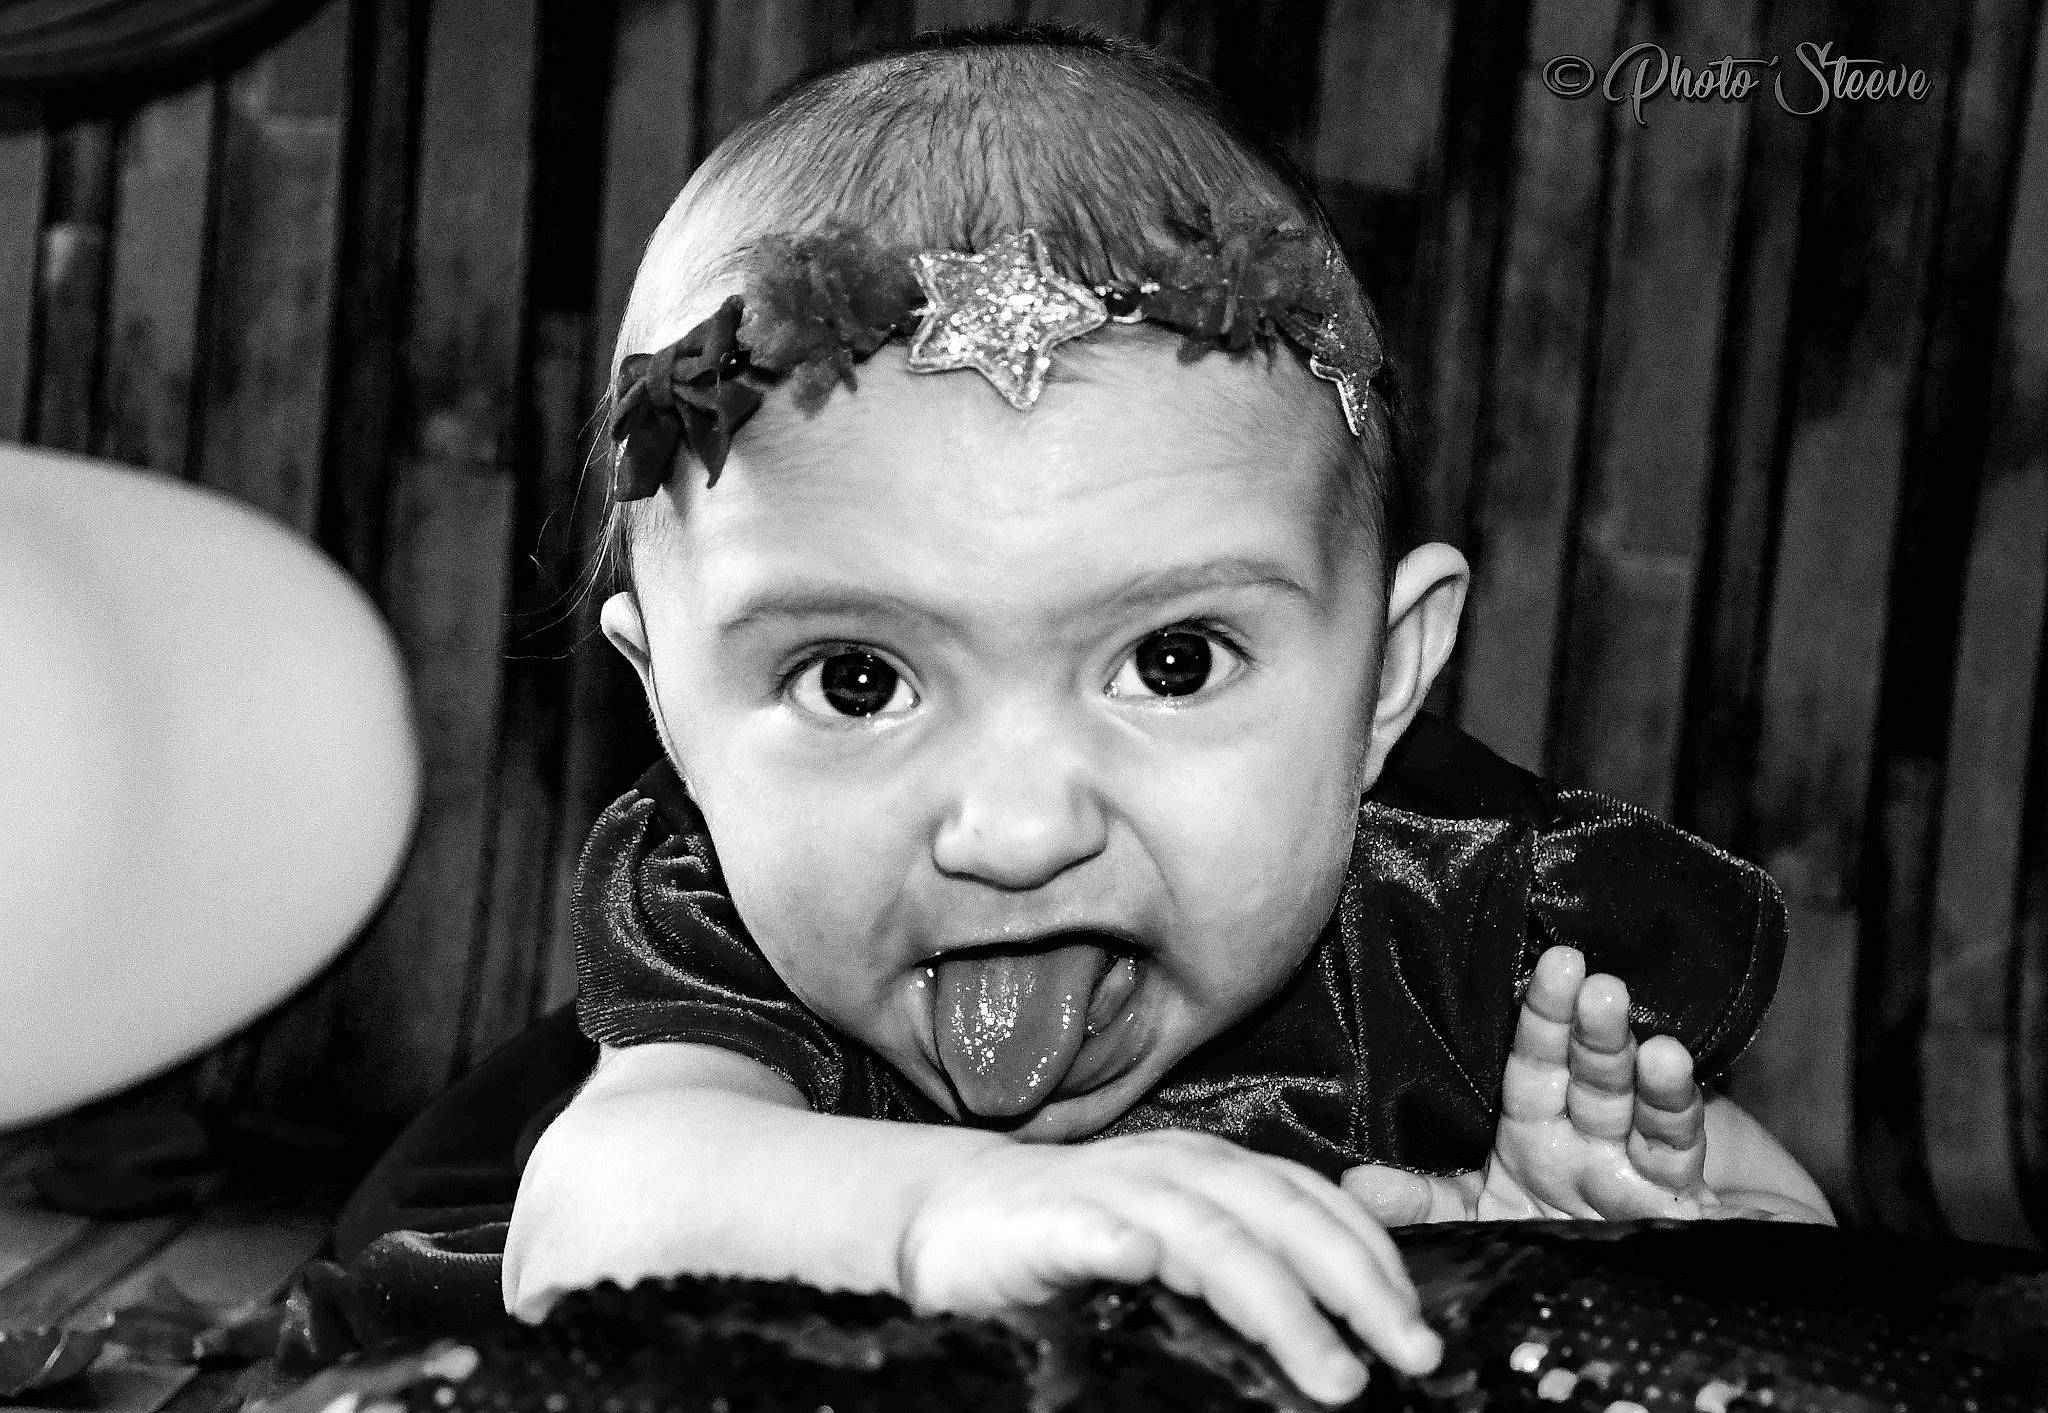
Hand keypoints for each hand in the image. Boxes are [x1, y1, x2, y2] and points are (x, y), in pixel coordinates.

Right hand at [898, 1129, 1442, 1403]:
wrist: (954, 1215)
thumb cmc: (1082, 1234)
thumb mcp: (1191, 1232)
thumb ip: (1269, 1243)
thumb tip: (1379, 1260)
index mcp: (1215, 1171)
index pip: (1315, 1204)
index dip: (1376, 1261)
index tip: (1421, 1333)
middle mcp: (1172, 1169)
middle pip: (1281, 1216)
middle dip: (1355, 1287)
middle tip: (1409, 1356)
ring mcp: (1108, 1194)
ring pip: (1207, 1237)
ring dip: (1275, 1300)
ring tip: (1328, 1369)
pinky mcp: (1042, 1224)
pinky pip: (1085, 1232)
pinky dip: (1116, 1245)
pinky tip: (1140, 1266)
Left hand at [1343, 945, 1732, 1223]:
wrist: (1615, 1316)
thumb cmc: (1540, 1253)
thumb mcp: (1479, 1225)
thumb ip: (1425, 1203)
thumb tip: (1354, 1184)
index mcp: (1536, 1134)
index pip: (1536, 1063)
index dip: (1544, 1016)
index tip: (1553, 964)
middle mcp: (1587, 1140)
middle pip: (1588, 1070)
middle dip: (1588, 1025)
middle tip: (1585, 976)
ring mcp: (1636, 1168)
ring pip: (1637, 1102)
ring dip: (1635, 1063)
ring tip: (1628, 1017)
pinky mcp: (1681, 1205)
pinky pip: (1677, 1151)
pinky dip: (1674, 1108)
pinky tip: (1671, 1063)